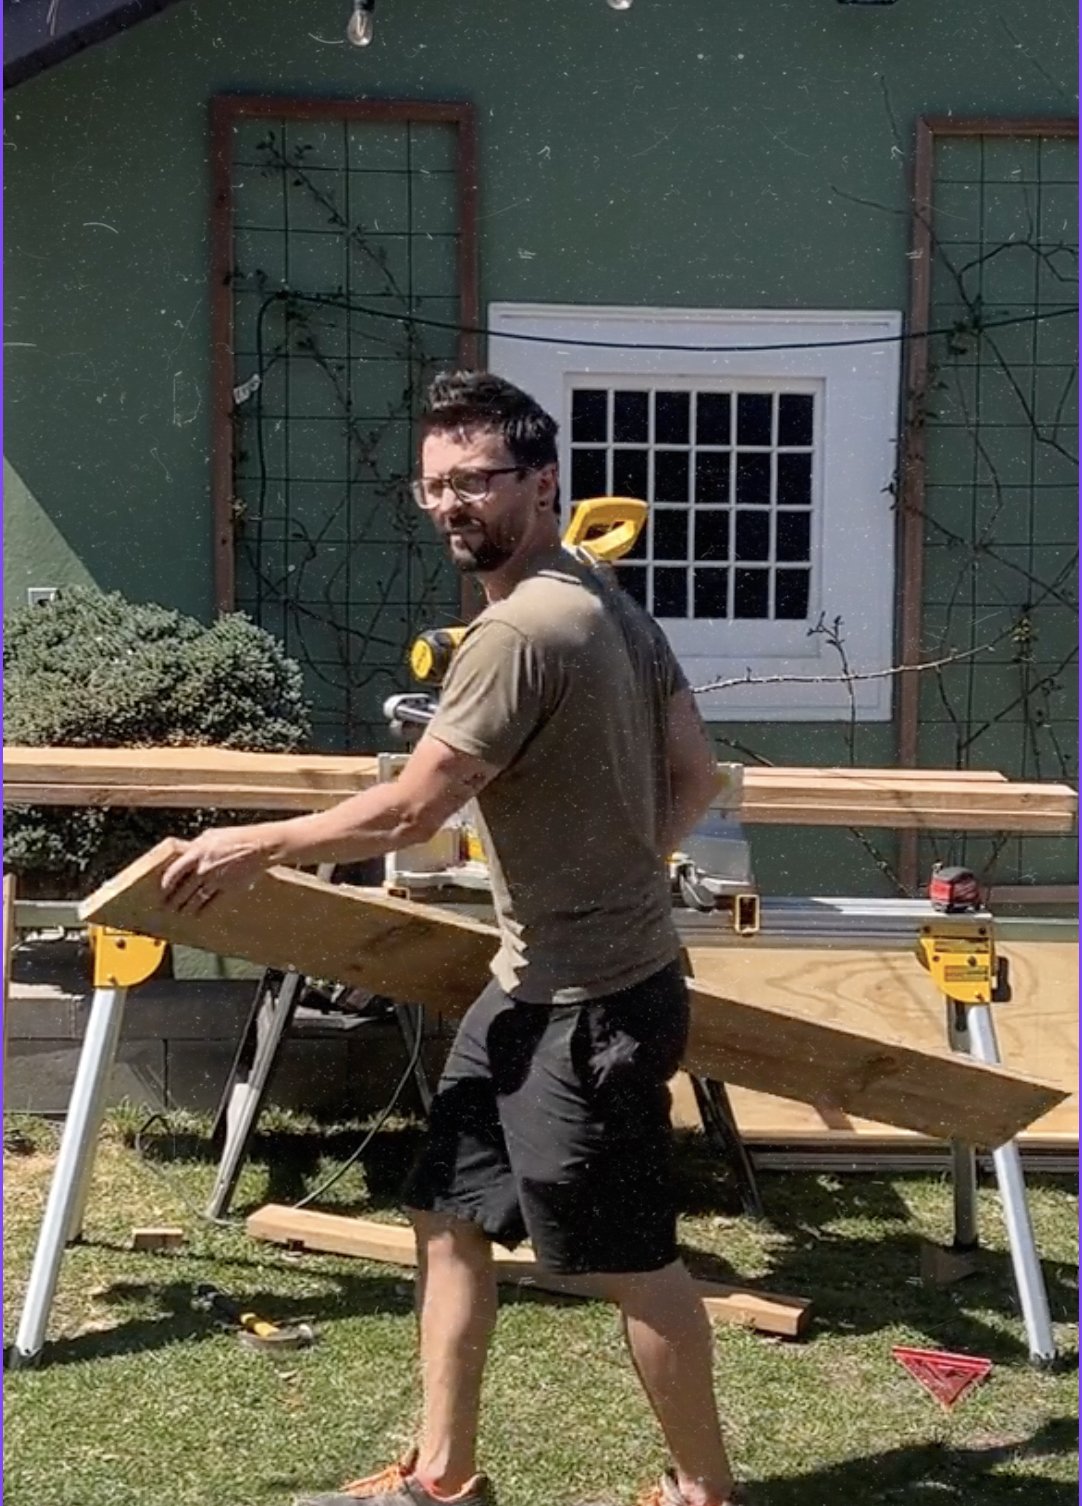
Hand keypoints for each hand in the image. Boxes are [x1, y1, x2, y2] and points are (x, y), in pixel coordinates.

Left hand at [160, 823, 283, 912]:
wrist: (261, 846)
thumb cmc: (237, 837)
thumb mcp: (211, 836)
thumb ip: (195, 847)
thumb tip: (183, 856)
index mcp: (197, 853)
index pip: (173, 872)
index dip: (166, 884)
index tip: (162, 890)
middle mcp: (204, 869)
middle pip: (183, 890)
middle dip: (173, 901)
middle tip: (167, 907)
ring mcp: (217, 880)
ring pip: (195, 900)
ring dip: (186, 909)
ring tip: (181, 913)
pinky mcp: (229, 889)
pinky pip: (212, 905)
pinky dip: (204, 912)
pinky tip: (199, 915)